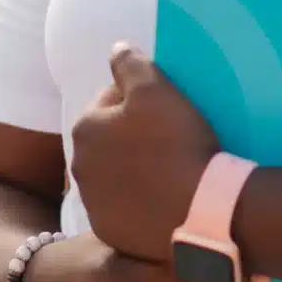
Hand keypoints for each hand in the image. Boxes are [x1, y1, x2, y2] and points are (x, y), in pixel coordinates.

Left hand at [70, 46, 222, 264]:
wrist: (202, 211)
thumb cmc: (177, 144)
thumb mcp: (156, 91)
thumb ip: (130, 64)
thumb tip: (116, 48)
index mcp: (85, 129)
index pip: (108, 101)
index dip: (138, 101)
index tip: (167, 111)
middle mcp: (78, 167)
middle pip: (108, 141)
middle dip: (130, 137)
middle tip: (169, 140)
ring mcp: (93, 205)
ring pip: (114, 176)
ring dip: (133, 170)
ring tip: (169, 171)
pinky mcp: (111, 233)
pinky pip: (125, 209)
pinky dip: (139, 203)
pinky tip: (165, 199)